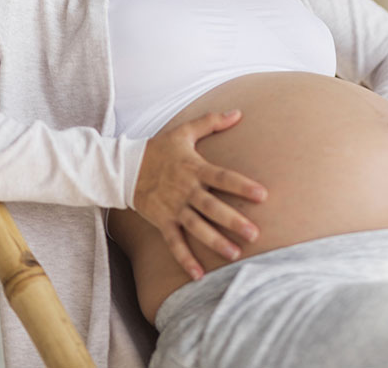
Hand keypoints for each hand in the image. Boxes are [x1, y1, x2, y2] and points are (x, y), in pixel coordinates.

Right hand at [132, 109, 266, 279]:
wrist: (124, 166)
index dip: (242, 186)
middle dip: (233, 221)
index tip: (262, 195)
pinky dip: (185, 258)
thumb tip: (238, 112)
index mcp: (195, 168)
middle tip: (255, 234)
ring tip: (235, 254)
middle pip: (212, 207)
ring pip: (196, 227)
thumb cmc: (160, 148)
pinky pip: (174, 242)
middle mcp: (186, 190)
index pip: (222, 177)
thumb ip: (212, 121)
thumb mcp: (184, 131)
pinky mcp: (162, 221)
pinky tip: (199, 274)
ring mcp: (173, 208)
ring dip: (215, 242)